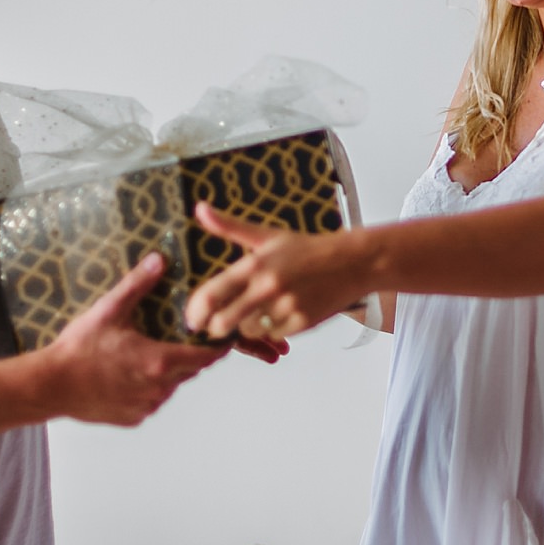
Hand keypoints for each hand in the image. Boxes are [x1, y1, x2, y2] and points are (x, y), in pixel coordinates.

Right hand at [45, 253, 229, 424]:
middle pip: (190, 371)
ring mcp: (146, 406)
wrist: (50, 386)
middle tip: (185, 336)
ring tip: (151, 352)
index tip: (226, 336)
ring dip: (168, 372)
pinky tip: (130, 373)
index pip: (206, 357)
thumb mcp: (109, 310)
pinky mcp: (133, 418)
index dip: (218, 347)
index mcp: (160, 361)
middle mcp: (159, 388)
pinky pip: (151, 401)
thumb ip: (137, 285)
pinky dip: (148, 388)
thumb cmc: (78, 349)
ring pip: (170, 386)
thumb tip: (159, 260)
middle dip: (191, 354)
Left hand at [183, 203, 366, 339]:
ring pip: (247, 331)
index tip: (192, 318)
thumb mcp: (267, 234)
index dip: (195, 311)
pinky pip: (272, 336)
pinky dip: (270, 330)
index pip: (211, 294)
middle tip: (215, 325)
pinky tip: (276, 315)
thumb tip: (199, 209)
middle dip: (215, 327)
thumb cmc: (307, 249)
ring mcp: (285, 307)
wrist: (351, 262)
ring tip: (254, 312)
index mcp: (255, 264)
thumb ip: (229, 226)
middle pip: (223, 322)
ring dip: (245, 327)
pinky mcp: (301, 323)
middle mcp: (267, 287)